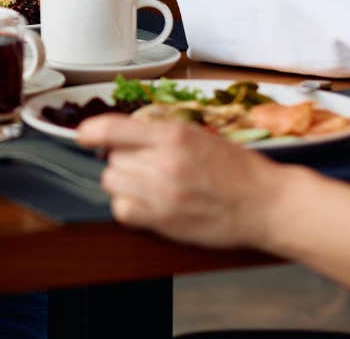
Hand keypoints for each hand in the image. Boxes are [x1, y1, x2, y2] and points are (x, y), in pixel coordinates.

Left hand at [79, 113, 287, 249]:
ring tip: (147, 184)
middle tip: (143, 164)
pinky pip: (122, 210)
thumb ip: (160, 133)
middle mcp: (163, 162)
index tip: (83, 135)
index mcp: (173, 135)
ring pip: (112, 182)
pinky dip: (128, 206)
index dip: (90, 132)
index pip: (111, 128)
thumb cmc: (238, 169)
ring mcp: (162, 193)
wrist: (266, 204)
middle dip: (121, 159)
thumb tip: (122, 134)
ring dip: (123, 182)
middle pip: (111, 158)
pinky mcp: (164, 220)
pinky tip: (147, 203)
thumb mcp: (199, 135)